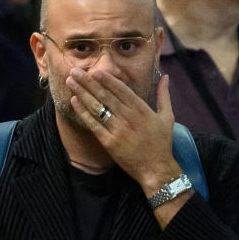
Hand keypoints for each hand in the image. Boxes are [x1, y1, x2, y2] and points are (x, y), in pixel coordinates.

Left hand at [66, 68, 180, 191]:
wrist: (156, 169)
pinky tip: (74, 101)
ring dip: (82, 93)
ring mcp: (118, 130)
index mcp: (142, 109)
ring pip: (97, 107)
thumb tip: (165, 76)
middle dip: (89, 82)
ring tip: (71, 81)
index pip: (121, 90)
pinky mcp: (109, 142)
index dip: (107, 79)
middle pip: (105, 95)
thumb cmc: (162, 143)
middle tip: (76, 71)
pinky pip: (93, 124)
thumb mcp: (167, 116)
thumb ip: (164, 95)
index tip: (95, 71)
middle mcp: (128, 117)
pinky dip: (83, 112)